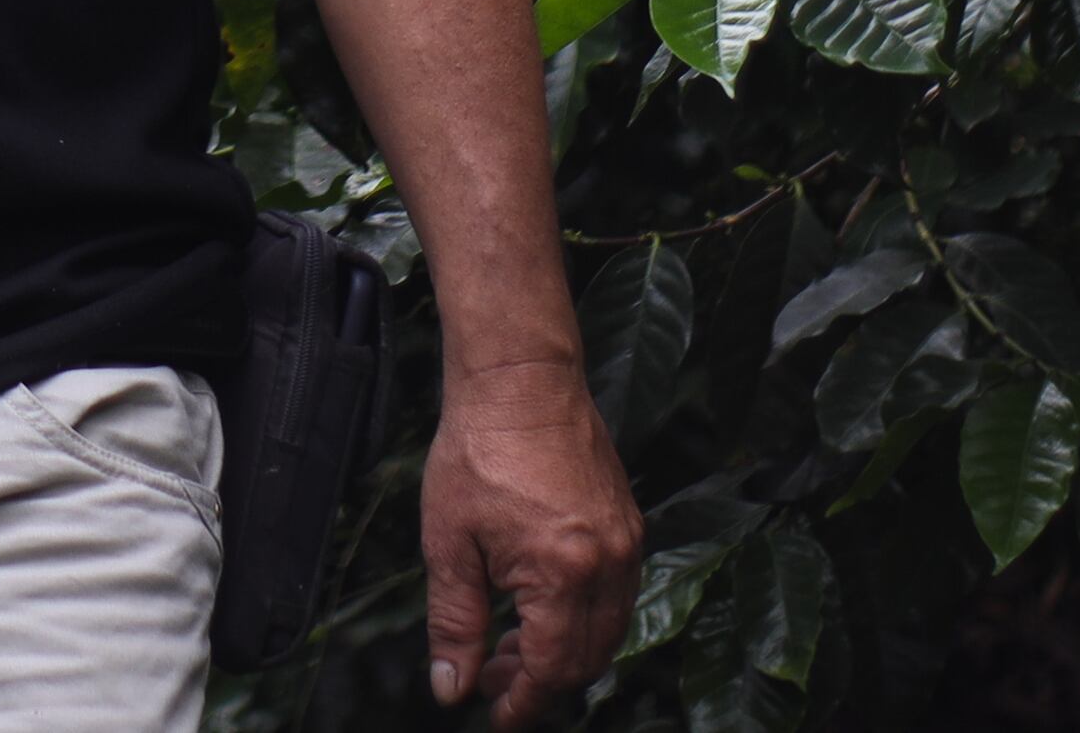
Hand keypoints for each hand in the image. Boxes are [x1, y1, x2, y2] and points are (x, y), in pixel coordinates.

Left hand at [419, 361, 641, 729]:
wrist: (520, 380)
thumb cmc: (478, 451)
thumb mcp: (450, 543)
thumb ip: (455, 622)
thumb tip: (452, 686)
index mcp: (563, 573)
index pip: (554, 669)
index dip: (524, 701)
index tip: (497, 715)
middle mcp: (608, 564)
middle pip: (588, 657)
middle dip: (541, 680)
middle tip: (493, 677)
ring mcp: (626, 542)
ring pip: (608, 629)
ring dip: (564, 650)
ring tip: (510, 644)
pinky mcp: (629, 523)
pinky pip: (617, 593)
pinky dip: (582, 614)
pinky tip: (540, 606)